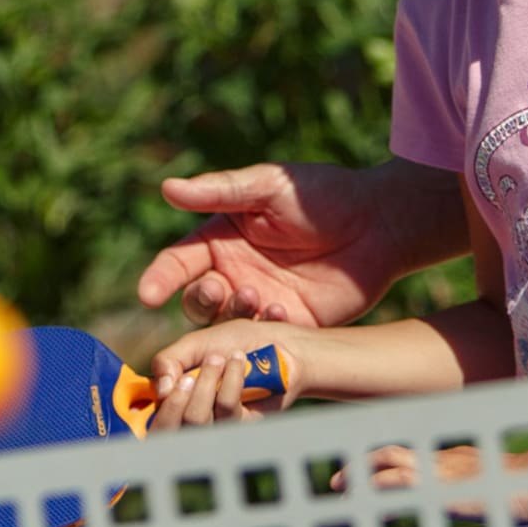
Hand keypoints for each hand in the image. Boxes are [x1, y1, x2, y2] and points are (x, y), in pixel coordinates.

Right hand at [137, 158, 461, 328]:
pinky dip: (264, 331)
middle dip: (199, 300)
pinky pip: (263, 340)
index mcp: (222, 239)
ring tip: (256, 294)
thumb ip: (221, 191)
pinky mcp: (291, 326)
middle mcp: (235, 274)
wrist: (380, 221)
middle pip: (194, 302)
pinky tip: (282, 311)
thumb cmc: (322, 194)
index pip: (177, 263)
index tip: (147, 294)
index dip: (159, 278)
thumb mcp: (269, 186)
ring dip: (231, 315)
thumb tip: (167, 188)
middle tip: (220, 287)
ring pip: (224, 327)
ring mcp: (261, 303)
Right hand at [149, 319, 306, 421]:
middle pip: (168, 427)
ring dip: (207, 382)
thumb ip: (168, 361)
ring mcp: (218, 424)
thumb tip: (160, 391)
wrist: (279, 344)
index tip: (172, 381)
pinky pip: (226, 410)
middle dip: (182, 391)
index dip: (161, 406)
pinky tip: (240, 363)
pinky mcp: (242, 425)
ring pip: (195, 420)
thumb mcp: (196, 343)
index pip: (156, 422)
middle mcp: (195, 416)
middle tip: (202, 366)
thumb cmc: (238, 342)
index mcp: (179, 399)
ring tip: (222, 358)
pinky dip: (231, 381)